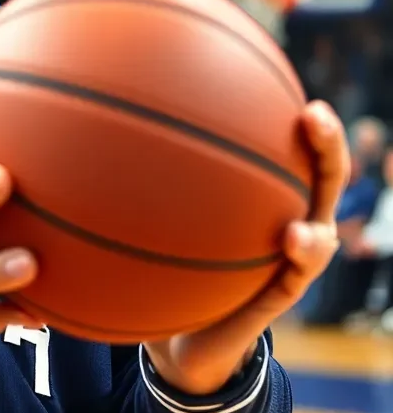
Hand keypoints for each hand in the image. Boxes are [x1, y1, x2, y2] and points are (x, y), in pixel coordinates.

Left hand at [144, 100, 348, 394]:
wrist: (178, 332)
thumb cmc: (162, 266)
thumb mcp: (146, 217)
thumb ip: (132, 176)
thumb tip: (86, 118)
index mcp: (258, 196)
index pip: (284, 146)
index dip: (286, 114)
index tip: (277, 79)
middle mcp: (282, 218)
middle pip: (319, 176)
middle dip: (325, 145)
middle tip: (313, 114)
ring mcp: (288, 258)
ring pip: (321, 228)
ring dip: (318, 210)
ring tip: (308, 201)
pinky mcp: (282, 293)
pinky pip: (298, 273)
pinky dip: (303, 251)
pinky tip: (292, 237)